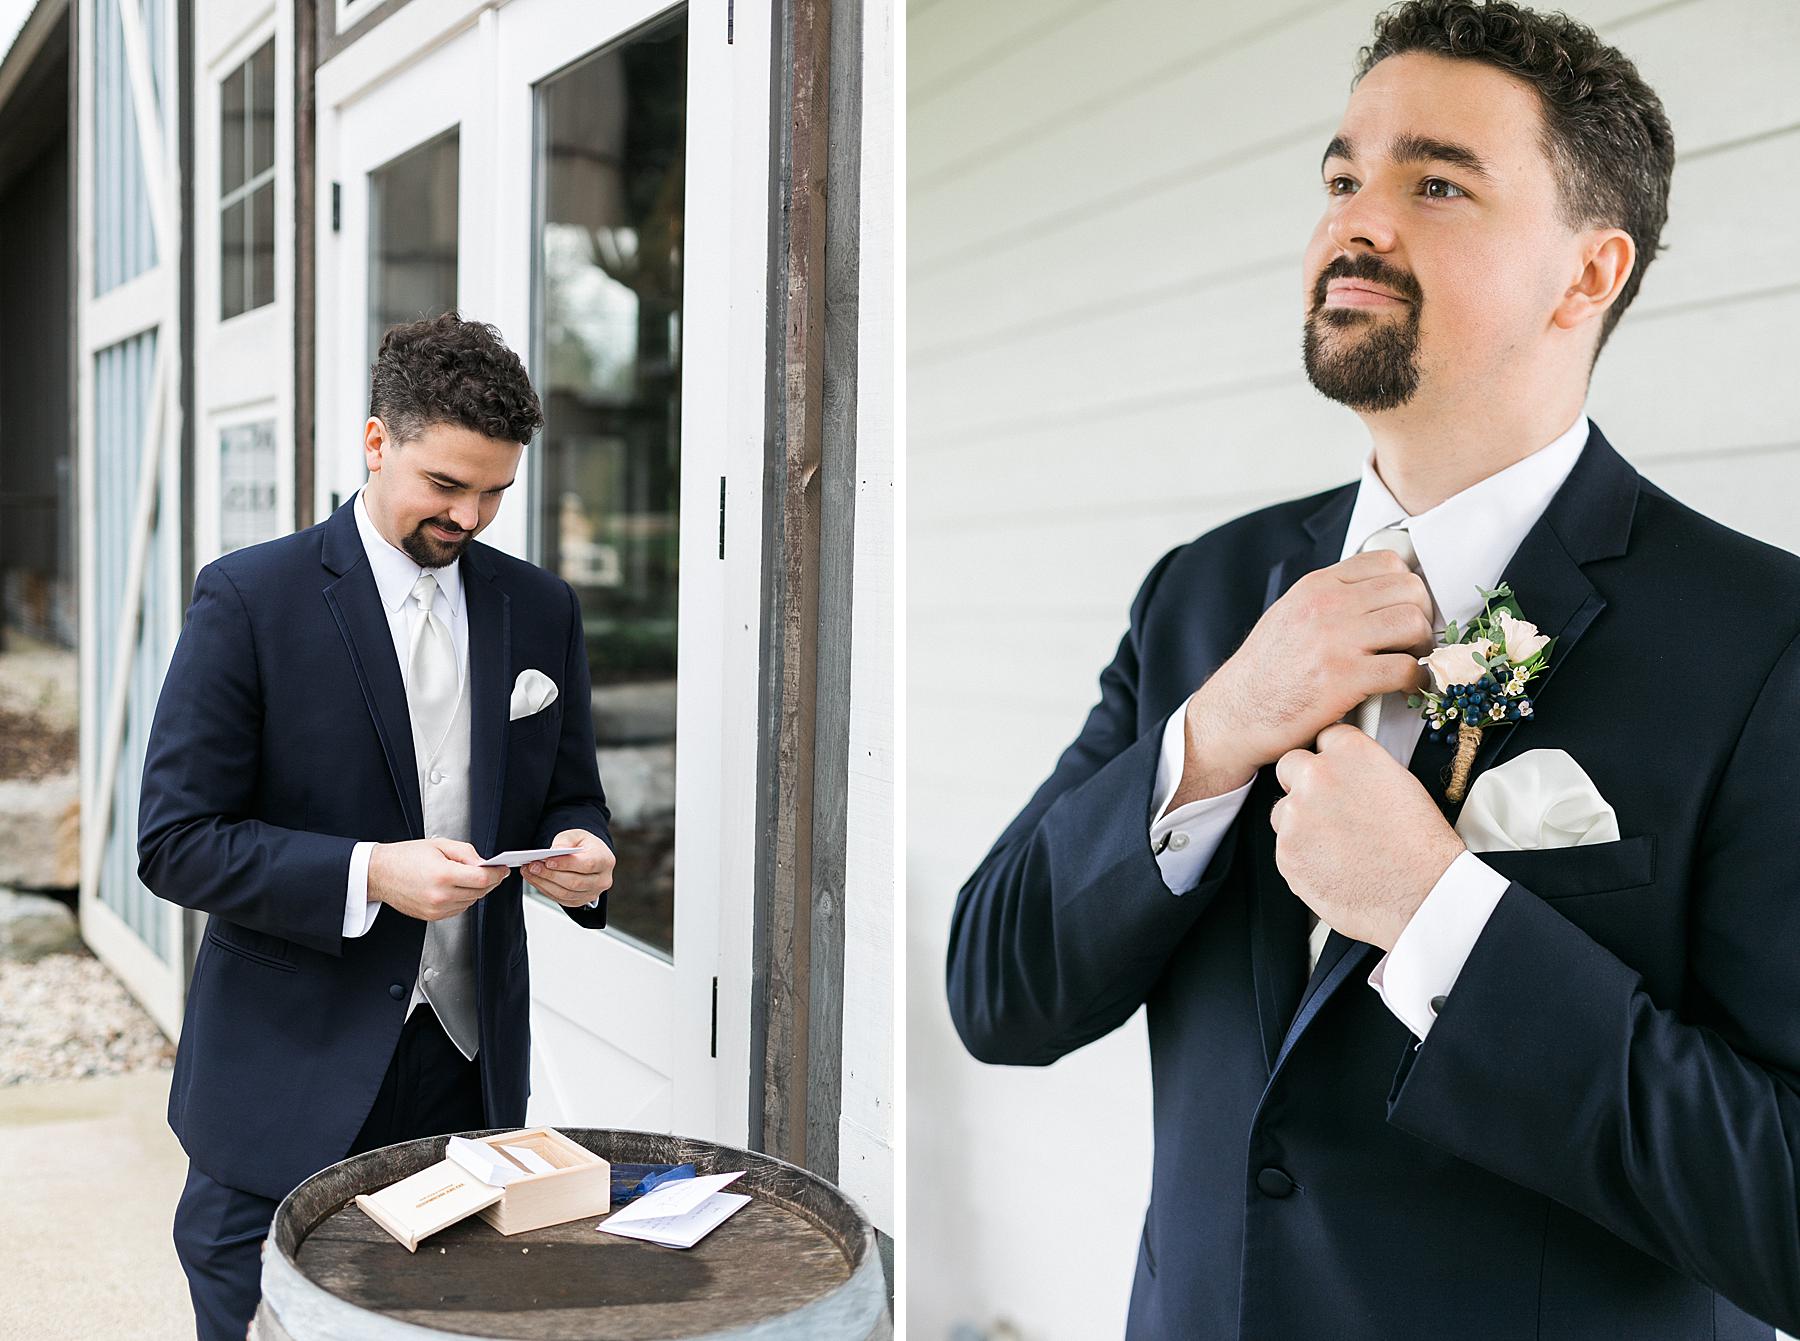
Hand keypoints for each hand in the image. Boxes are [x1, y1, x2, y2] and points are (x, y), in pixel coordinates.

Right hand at [368, 837, 507, 921]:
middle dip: (489, 881)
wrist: (380, 873)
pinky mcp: (432, 916)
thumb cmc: (405, 857)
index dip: (497, 873)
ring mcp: (436, 909)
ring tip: (465, 876)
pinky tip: (454, 887)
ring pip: (471, 902)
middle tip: (489, 870)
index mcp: (443, 875)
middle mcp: (440, 895)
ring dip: (475, 890)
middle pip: (480, 892)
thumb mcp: (439, 845)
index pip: (483, 879)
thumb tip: (484, 862)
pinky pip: (458, 909)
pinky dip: (462, 899)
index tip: (502, 868)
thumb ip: (466, 853)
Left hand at [525, 830, 615, 907]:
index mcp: (605, 860)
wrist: (588, 855)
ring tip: (529, 871)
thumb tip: (555, 851)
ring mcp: (592, 893)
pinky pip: (561, 899)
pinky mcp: (580, 901)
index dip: (566, 864)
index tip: (547, 861)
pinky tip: (535, 879)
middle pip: (575, 882)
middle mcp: (602, 880)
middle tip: (533, 866)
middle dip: (550, 875)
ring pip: (565, 893)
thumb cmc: (583, 845)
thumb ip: (565, 841)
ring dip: (544, 883)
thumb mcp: (575, 835)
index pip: (587, 865)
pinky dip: (545, 889)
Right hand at [1172, 549, 1436, 805]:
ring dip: (1422, 646)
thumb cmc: (1264, 671)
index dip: (1407, 586)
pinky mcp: (1345, 679)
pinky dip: (1416, 680)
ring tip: (1411, 661)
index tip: (1406, 608)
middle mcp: (1327, 606)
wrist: (1236, 713)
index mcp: (1316, 586)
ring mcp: (1337, 641)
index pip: (1387, 561)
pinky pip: (1406, 669)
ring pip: (1413, 623)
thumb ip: (1328, 599)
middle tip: (1414, 639)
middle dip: (1422, 615)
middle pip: (1409, 590)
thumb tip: (1375, 595)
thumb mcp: (1289, 615)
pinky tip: (1405, 687)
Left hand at [1270, 723, 1465, 949]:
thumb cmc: (1421, 847)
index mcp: (1350, 753)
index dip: (1329, 757)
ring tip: (1337, 846)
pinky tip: (1333, 866)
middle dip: (1302, 783)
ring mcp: (1296, 815)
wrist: (1422, 894)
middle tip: (1327, 809)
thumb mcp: (1400, 784)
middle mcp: (1317, 777)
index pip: (1324, 737)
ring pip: (1282, 811)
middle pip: (1290, 765)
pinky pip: (1284, 847)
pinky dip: (1302, 856)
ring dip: (1300, 823)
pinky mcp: (1286, 852)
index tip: (1333, 770)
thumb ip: (1362, 769)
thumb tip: (1347, 773)